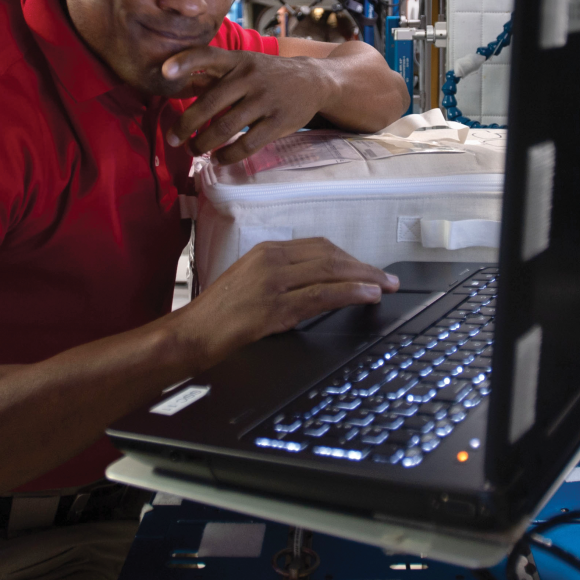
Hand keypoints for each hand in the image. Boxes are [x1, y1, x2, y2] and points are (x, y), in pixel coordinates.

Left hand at [162, 46, 331, 163]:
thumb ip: (214, 75)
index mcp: (237, 60)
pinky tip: (218, 159)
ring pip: (226, 127)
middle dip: (186, 124)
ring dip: (203, 143)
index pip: (208, 55)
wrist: (313, 80)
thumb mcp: (244, 64)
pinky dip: (228, 155)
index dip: (185, 62)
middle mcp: (249, 77)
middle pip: (210, 102)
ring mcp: (265, 99)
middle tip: (172, 139)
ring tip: (193, 150)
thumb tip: (175, 86)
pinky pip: (247, 144)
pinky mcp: (279, 121)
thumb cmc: (267, 74)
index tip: (164, 72)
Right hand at [173, 238, 398, 363]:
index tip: (368, 268)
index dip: (350, 256)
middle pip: (331, 255)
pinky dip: (350, 292)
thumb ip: (280, 277)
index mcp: (266, 251)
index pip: (319, 246)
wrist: (191, 333)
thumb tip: (316, 285)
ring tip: (386, 287)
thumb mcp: (249, 283)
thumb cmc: (218, 314)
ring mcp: (273, 282)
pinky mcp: (275, 306)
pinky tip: (367, 295)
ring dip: (365, 278)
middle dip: (364, 266)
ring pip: (331, 271)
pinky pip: (322, 295)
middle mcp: (271, 260)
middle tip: (388, 278)